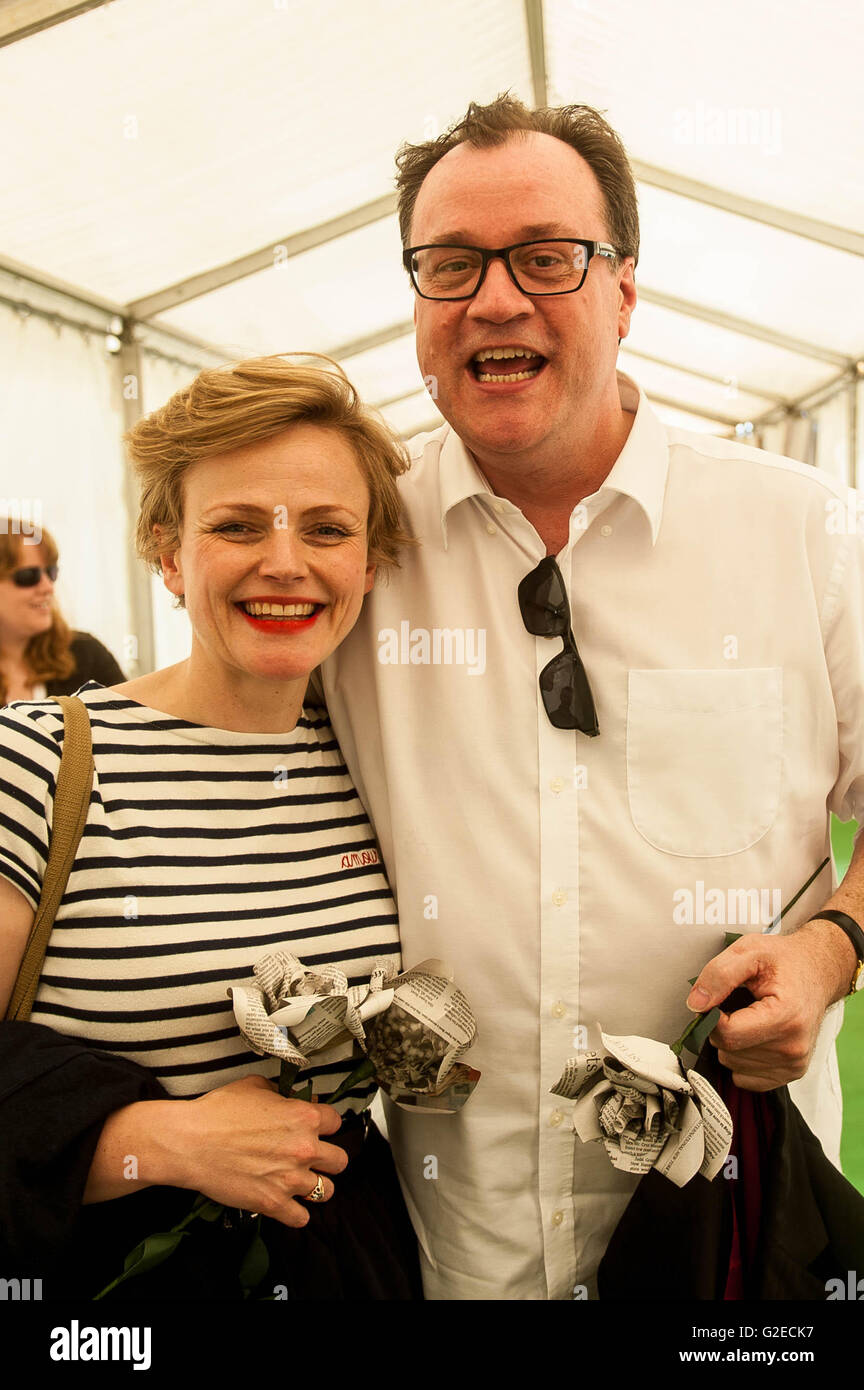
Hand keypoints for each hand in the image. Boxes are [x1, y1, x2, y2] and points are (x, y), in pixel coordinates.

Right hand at [164, 1075, 347, 1227]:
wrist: (190, 1142)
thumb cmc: (217, 1113)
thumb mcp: (254, 1086)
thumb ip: (281, 1093)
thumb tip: (294, 1100)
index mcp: (303, 1117)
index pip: (336, 1122)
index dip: (325, 1125)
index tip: (317, 1129)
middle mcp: (304, 1148)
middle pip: (340, 1160)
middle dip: (327, 1158)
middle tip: (312, 1158)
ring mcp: (291, 1179)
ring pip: (327, 1191)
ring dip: (315, 1186)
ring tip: (300, 1182)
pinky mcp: (273, 1204)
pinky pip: (302, 1218)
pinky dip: (296, 1213)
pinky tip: (287, 1203)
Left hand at [685, 924, 854, 1090]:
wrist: (817, 972)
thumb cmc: (784, 962)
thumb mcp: (748, 950)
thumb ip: (719, 974)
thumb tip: (696, 1004)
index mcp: (785, 1016)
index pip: (727, 1035)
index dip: (712, 1016)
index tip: (719, 1000)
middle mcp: (793, 1046)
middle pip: (728, 1052)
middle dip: (722, 1028)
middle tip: (738, 1005)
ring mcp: (795, 1064)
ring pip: (733, 1065)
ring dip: (732, 1043)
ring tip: (750, 1017)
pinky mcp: (793, 1073)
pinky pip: (746, 1078)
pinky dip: (742, 1059)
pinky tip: (755, 1035)